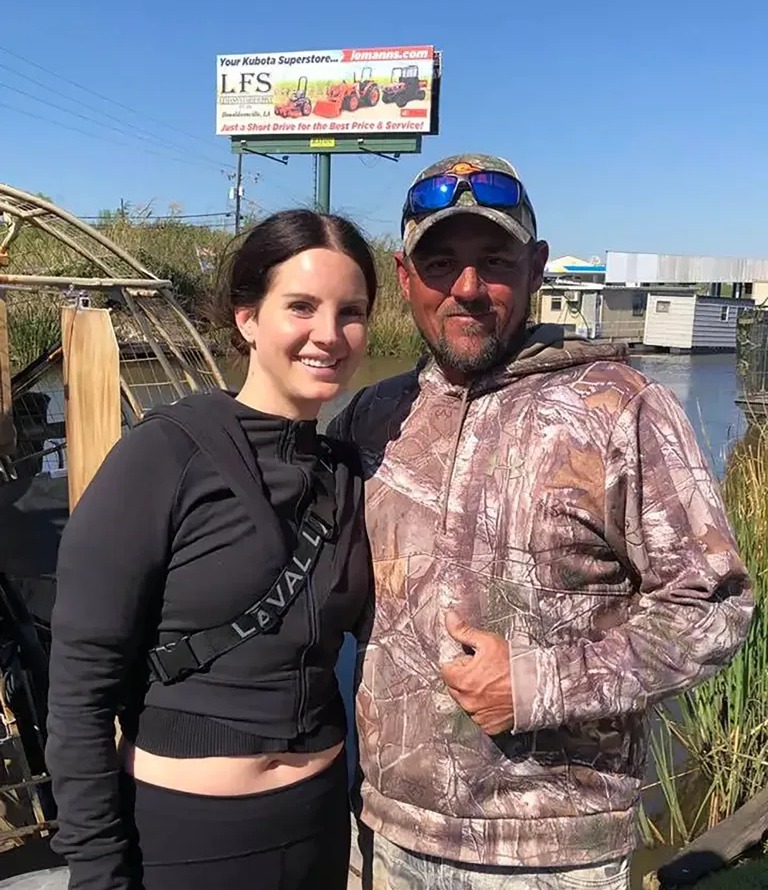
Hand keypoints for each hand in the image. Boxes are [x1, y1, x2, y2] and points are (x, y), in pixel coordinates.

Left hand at [439, 610, 514, 735]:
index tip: (472, 661)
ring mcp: (477, 715)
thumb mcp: (488, 641)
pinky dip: (484, 709)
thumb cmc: (515, 664)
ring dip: (473, 694)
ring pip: (466, 702)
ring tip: (492, 684)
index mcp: (462, 680)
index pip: (446, 670)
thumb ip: (464, 631)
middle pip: (454, 687)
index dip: (459, 663)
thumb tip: (449, 617)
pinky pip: (478, 716)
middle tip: (484, 671)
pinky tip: (496, 698)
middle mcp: (466, 701)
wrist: (539, 687)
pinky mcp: (488, 726)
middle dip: (464, 678)